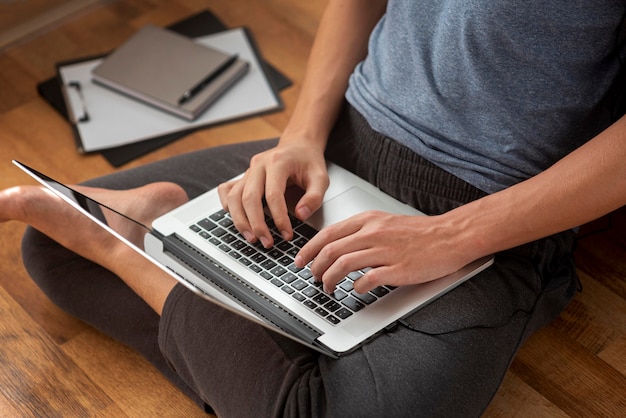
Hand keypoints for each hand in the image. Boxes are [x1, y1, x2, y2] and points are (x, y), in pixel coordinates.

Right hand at [218, 141, 328, 247]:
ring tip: (252, 238)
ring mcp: (248, 171)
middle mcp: (258, 165)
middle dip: (257, 224)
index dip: (279, 218)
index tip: (287, 234)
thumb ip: (314, 197)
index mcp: (278, 162)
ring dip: (241, 221)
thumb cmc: (308, 162)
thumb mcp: (321, 177)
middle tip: (267, 242)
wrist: (298, 145)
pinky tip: (238, 220)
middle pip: (249, 198)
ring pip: (234, 197)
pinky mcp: (243, 177)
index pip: (273, 195)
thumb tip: (300, 215)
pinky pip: (227, 192)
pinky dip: (228, 207)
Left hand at [295, 210, 472, 293]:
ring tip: (328, 287)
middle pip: (331, 250)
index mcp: (368, 220)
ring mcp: (385, 251)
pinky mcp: (398, 269)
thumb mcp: (384, 221)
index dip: (309, 249)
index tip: (300, 260)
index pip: (328, 234)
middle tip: (312, 277)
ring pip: (344, 265)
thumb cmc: (419, 232)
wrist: (450, 236)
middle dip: (315, 267)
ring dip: (330, 279)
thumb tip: (336, 245)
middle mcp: (373, 233)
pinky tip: (356, 290)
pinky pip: (368, 279)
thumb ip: (361, 231)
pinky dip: (356, 287)